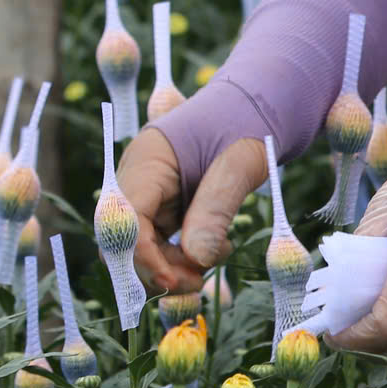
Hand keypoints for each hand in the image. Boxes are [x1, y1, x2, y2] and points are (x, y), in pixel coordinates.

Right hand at [120, 126, 265, 298]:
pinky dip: (182, 259)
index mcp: (147, 159)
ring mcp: (150, 194)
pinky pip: (160, 245)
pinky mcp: (165, 208)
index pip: (125, 218)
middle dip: (157, 268)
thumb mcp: (240, 164)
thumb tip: (196, 259)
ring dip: (172, 269)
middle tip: (198, 281)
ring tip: (212, 265)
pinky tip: (215, 251)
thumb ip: (216, 209)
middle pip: (125, 240)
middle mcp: (138, 178)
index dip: (142, 256)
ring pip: (142, 249)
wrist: (261, 106)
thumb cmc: (249, 123)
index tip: (173, 280)